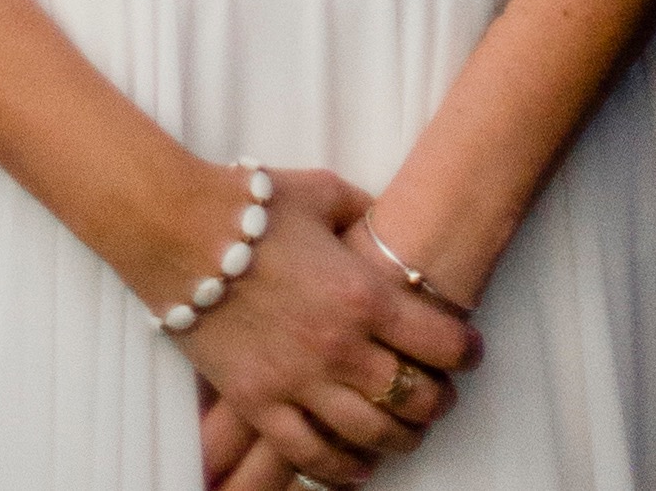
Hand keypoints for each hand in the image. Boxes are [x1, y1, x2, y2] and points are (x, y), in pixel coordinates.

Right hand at [171, 165, 477, 484]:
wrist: (182, 232)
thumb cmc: (254, 205)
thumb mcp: (324, 193)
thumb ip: (361, 211)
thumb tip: (378, 221)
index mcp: (363, 293)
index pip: (439, 339)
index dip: (465, 351)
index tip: (472, 353)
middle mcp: (339, 347)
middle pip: (411, 396)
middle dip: (436, 401)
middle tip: (442, 396)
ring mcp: (298, 381)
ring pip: (368, 434)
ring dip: (399, 438)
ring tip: (408, 433)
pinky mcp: (260, 403)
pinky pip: (309, 454)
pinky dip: (341, 469)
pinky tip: (360, 468)